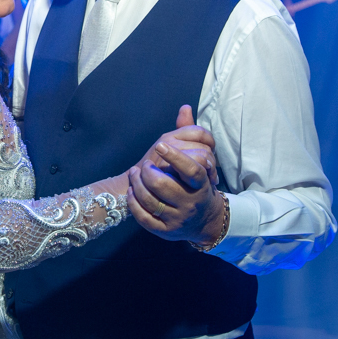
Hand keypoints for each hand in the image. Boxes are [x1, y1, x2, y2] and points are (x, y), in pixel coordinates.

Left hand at [128, 107, 225, 244]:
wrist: (205, 220)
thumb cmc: (198, 185)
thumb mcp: (199, 162)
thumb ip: (191, 134)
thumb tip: (184, 108)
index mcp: (202, 185)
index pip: (192, 170)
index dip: (175, 157)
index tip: (160, 145)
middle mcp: (191, 203)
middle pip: (164, 186)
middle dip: (148, 172)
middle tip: (144, 165)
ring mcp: (177, 218)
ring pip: (151, 201)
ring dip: (137, 184)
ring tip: (135, 174)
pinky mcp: (165, 231)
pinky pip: (144, 217)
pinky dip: (134, 203)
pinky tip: (132, 191)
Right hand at [136, 105, 217, 184]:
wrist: (141, 186)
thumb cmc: (156, 168)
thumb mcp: (170, 147)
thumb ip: (182, 129)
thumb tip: (186, 107)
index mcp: (171, 135)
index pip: (199, 131)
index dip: (209, 141)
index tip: (211, 153)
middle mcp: (169, 141)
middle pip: (203, 145)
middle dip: (211, 159)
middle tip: (212, 171)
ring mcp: (169, 155)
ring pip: (202, 156)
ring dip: (209, 168)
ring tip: (209, 178)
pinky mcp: (171, 170)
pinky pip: (196, 168)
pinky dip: (204, 176)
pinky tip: (205, 182)